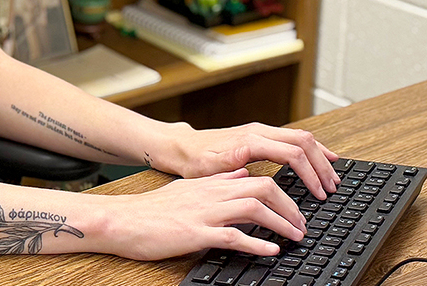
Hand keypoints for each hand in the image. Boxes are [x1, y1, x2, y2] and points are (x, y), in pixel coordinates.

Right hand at [103, 169, 306, 260]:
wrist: (123, 219)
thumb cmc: (153, 210)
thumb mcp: (189, 189)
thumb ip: (218, 181)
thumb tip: (243, 174)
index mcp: (212, 184)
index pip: (257, 177)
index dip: (284, 191)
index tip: (298, 207)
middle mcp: (212, 193)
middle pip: (263, 188)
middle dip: (290, 206)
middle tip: (303, 224)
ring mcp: (205, 212)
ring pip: (253, 208)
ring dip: (281, 223)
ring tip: (296, 237)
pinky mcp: (195, 233)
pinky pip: (233, 236)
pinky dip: (256, 244)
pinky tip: (270, 251)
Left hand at [160, 122, 339, 199]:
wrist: (184, 147)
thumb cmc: (195, 161)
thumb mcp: (210, 169)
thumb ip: (230, 167)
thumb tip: (250, 167)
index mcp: (250, 141)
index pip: (293, 153)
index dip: (310, 174)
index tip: (320, 194)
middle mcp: (259, 132)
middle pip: (304, 142)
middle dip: (322, 165)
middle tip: (333, 188)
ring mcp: (262, 132)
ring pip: (302, 137)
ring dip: (320, 156)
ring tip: (333, 177)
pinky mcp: (262, 136)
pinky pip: (294, 138)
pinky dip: (311, 149)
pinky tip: (322, 159)